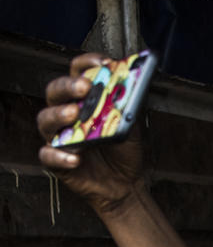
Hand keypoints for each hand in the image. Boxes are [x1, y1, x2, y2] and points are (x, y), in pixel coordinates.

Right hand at [37, 53, 144, 214]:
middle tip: (85, 87)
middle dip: (68, 86)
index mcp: (83, 100)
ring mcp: (58, 136)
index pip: (77, 73)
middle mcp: (65, 114)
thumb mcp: (130, 125)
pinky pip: (48, 155)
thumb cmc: (122, 150)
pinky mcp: (56, 160)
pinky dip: (59, 156)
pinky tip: (75, 157)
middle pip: (55, 92)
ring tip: (74, 115)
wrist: (125, 183)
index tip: (104, 62)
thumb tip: (133, 85)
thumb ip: (128, 106)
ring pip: (45, 120)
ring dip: (58, 115)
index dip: (87, 64)